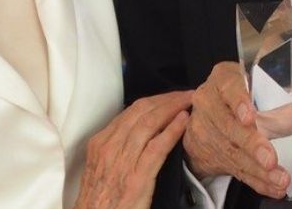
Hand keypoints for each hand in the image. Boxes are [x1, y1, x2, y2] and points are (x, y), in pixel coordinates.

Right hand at [75, 90, 191, 208]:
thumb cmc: (101, 200)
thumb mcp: (102, 167)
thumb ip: (117, 148)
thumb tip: (142, 133)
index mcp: (100, 143)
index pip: (131, 111)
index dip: (155, 100)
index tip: (171, 97)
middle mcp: (109, 147)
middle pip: (142, 111)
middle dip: (167, 99)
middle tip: (186, 94)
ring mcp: (123, 161)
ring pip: (150, 123)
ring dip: (173, 108)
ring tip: (190, 101)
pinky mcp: (137, 177)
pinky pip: (157, 147)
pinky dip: (172, 130)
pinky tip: (184, 121)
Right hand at [183, 61, 289, 197]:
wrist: (205, 120)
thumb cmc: (238, 98)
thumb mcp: (261, 91)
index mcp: (223, 80)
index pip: (228, 86)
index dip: (239, 102)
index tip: (250, 117)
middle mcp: (210, 104)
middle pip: (229, 125)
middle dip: (252, 145)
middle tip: (270, 159)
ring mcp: (206, 131)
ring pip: (232, 152)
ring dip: (258, 169)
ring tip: (280, 179)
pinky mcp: (210, 154)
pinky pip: (235, 169)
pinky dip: (256, 181)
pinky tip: (273, 187)